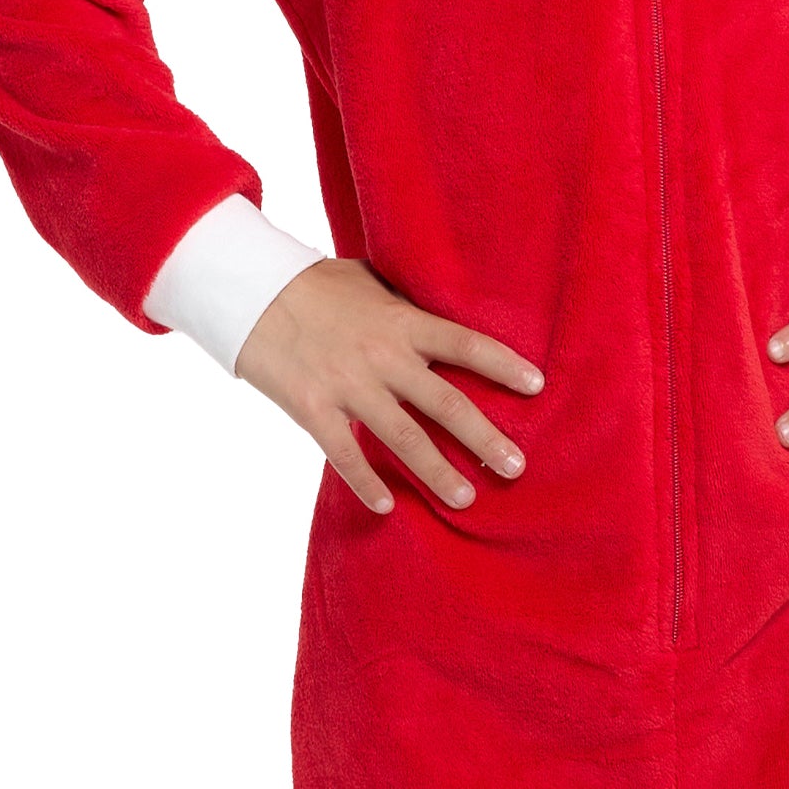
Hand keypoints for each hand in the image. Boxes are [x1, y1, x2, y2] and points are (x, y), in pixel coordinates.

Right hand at [235, 259, 544, 515]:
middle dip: (486, 439)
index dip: (504, 365)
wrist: (251, 292)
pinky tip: (386, 506)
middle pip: (447, 404)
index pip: (466, 344)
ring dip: (437, 472)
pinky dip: (366, 483)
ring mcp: (349, 386)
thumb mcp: (370, 282)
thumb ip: (405, 306)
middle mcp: (384, 357)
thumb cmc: (315, 284)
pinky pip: (345, 454)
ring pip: (404, 438)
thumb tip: (439, 314)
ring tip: (466, 499)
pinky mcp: (313, 408)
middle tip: (516, 468)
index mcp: (403, 322)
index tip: (537, 387)